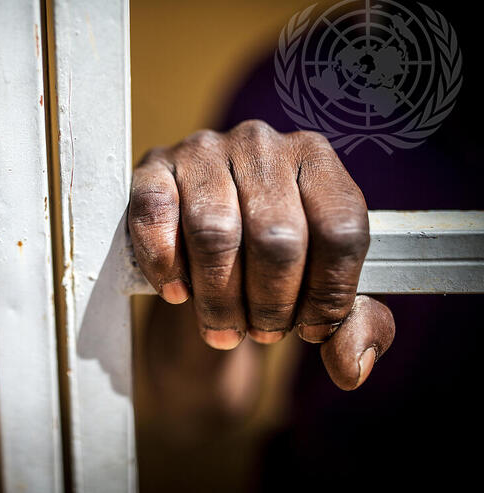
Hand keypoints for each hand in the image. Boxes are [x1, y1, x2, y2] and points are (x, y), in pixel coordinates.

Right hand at [129, 121, 394, 389]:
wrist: (201, 234)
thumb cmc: (271, 263)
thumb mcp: (321, 287)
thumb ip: (356, 325)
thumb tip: (352, 365)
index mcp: (317, 160)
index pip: (340, 229)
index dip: (330, 292)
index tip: (313, 329)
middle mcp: (262, 144)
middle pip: (277, 237)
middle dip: (271, 304)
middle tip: (262, 334)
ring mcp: (204, 150)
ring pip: (214, 233)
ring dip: (218, 299)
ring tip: (223, 328)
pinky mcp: (153, 166)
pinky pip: (156, 217)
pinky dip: (165, 266)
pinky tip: (177, 293)